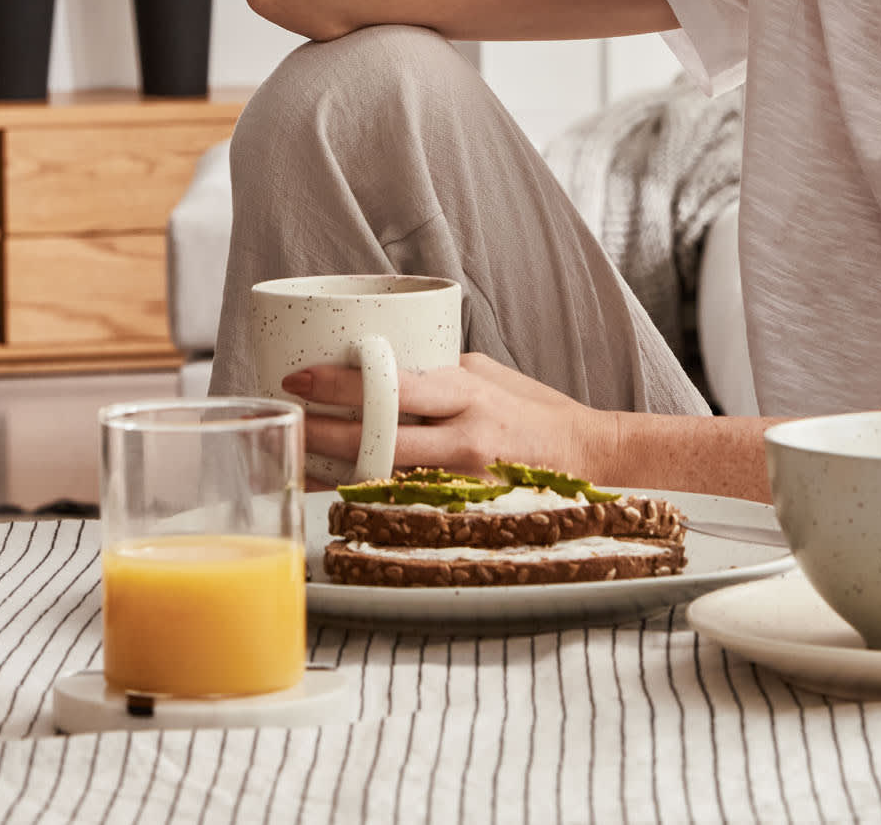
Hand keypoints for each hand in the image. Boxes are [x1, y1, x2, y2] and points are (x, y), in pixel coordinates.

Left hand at [285, 352, 615, 479]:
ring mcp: (465, 484)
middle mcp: (465, 440)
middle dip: (324, 432)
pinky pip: (406, 507)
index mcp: (467, 393)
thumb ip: (436, 373)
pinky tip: (335, 493)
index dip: (341, 385)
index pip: (394, 386)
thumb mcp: (486, 375)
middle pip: (379, 440)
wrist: (591, 460)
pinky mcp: (468, 514)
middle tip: (288, 421)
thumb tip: (383, 367)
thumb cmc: (534, 412)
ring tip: (298, 458)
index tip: (300, 379)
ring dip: (335, 472)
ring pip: (385, 480)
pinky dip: (367, 499)